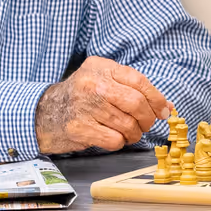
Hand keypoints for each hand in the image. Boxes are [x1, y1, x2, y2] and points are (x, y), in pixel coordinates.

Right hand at [35, 56, 172, 153]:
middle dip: (147, 118)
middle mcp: (92, 84)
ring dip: (134, 133)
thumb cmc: (81, 97)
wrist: (45, 112)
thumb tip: (166, 107)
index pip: (138, 81)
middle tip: (145, 124)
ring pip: (127, 124)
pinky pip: (114, 140)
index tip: (163, 111)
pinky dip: (119, 142)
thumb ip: (133, 88)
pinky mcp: (79, 128)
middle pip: (136, 103)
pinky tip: (112, 136)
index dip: (156, 98)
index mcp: (101, 68)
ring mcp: (85, 106)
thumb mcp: (103, 80)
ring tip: (128, 132)